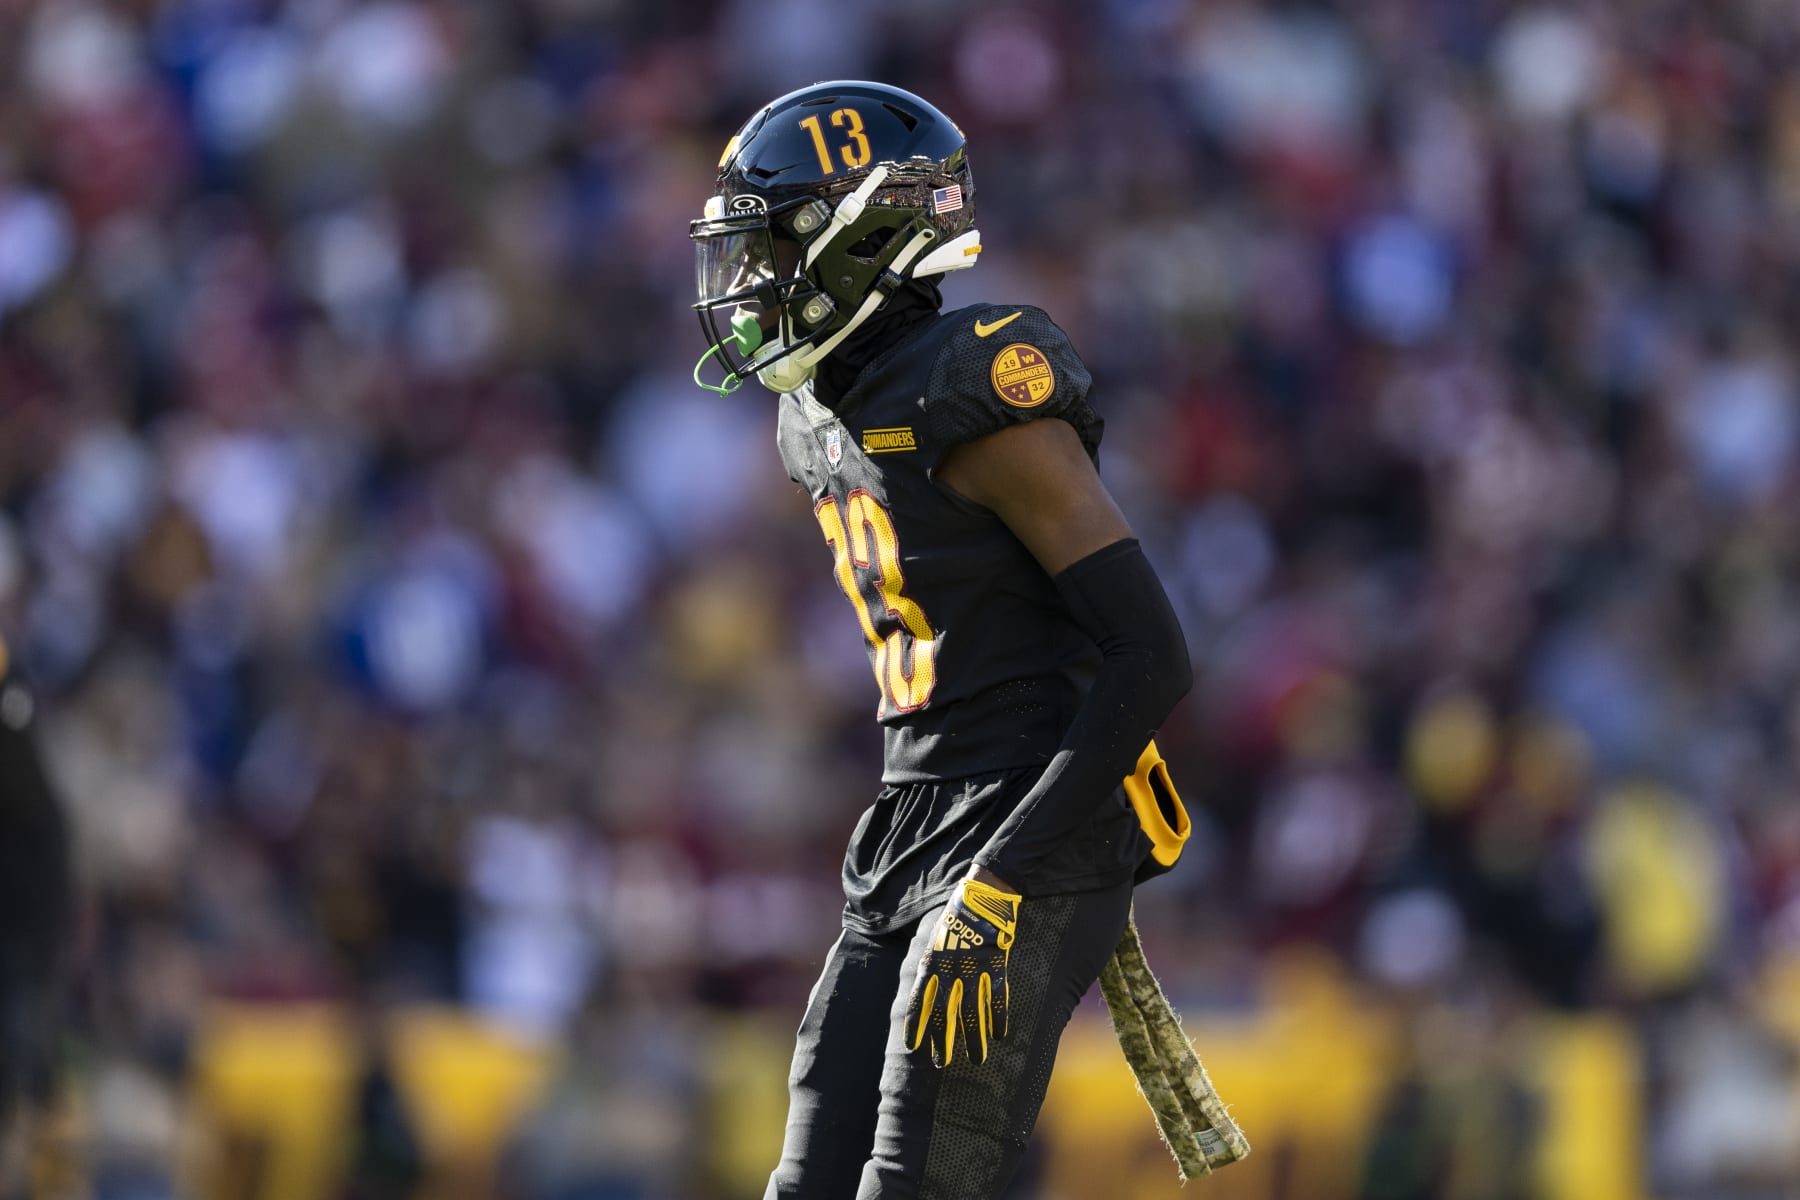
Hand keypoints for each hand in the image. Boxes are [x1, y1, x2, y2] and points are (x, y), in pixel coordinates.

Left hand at [904, 876, 1021, 1066]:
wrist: (982, 895)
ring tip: (977, 1059)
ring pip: (972, 1012)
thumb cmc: (955, 918)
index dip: (916, 1025)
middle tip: (940, 1063)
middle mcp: (949, 969)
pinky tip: (999, 1035)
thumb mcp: (933, 939)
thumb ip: (930, 965)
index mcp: (931, 962)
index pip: (919, 1000)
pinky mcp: (995, 965)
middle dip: (942, 1040)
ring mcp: (973, 968)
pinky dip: (998, 1017)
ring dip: (974, 1038)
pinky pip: (997, 997)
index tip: (912, 1046)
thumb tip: (924, 989)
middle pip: (943, 1012)